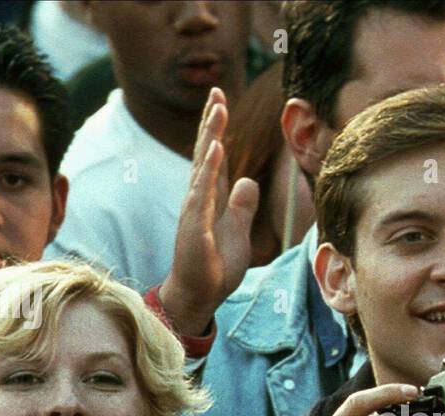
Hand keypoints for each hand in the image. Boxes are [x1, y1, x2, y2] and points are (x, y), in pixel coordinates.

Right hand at [159, 87, 260, 336]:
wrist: (199, 294)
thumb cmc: (215, 266)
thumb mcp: (239, 232)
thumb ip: (243, 206)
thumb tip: (250, 181)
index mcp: (211, 198)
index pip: (215, 157)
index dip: (218, 130)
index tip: (221, 102)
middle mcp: (200, 198)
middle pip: (205, 152)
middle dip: (211, 121)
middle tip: (217, 91)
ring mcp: (195, 209)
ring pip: (203, 164)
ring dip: (210, 135)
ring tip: (217, 107)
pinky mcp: (194, 224)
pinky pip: (203, 191)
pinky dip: (209, 168)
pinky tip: (215, 147)